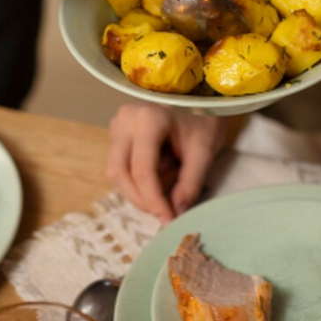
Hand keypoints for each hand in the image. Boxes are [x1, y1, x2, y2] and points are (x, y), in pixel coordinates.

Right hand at [106, 104, 240, 222]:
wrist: (198, 99)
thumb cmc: (203, 121)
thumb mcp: (204, 152)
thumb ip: (190, 184)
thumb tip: (176, 213)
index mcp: (148, 118)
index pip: (143, 169)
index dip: (154, 200)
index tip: (168, 220)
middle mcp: (125, 120)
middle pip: (121, 173)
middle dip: (142, 198)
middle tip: (165, 213)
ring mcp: (117, 126)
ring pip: (116, 172)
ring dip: (140, 190)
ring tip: (170, 183)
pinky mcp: (116, 135)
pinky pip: (119, 167)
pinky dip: (138, 181)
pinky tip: (161, 174)